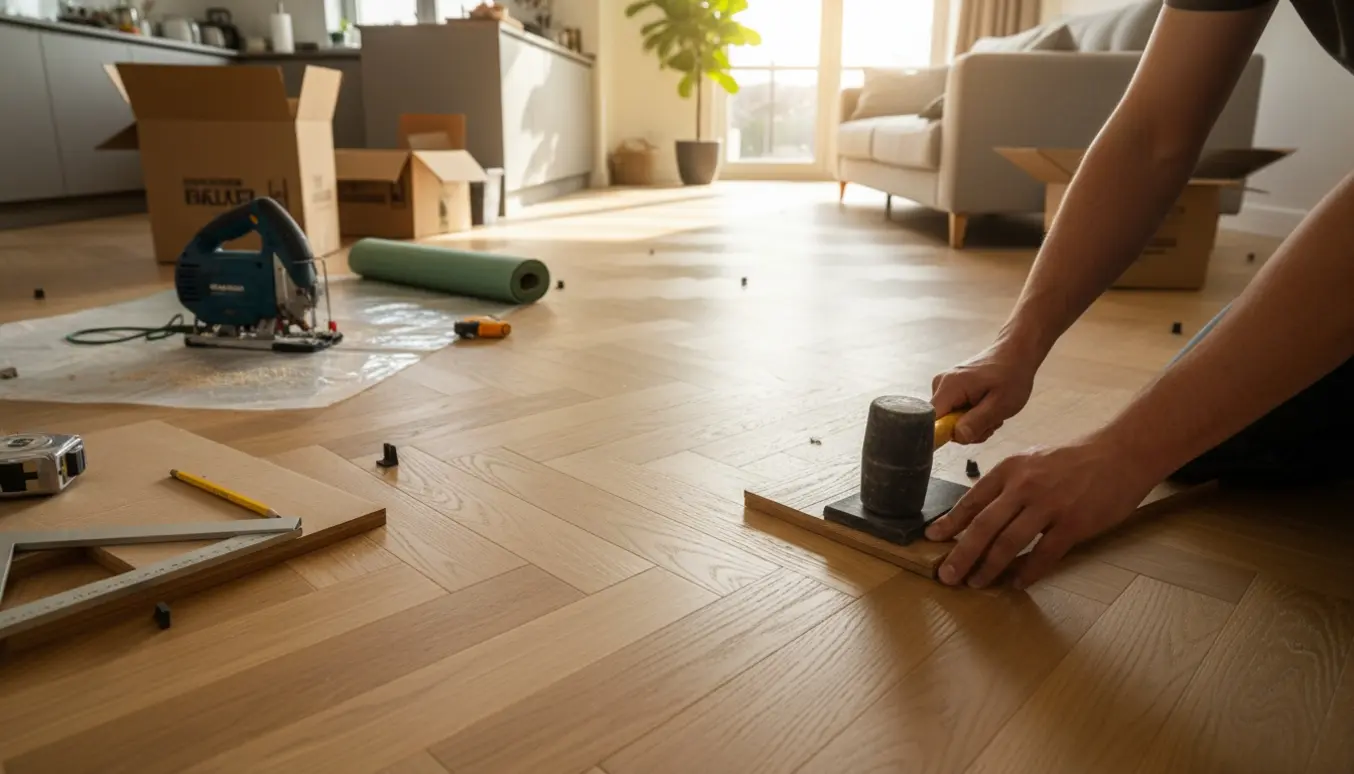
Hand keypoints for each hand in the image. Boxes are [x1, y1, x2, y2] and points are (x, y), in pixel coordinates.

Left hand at [924, 435, 1159, 589]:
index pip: (971, 500)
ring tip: (976, 583)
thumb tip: (981, 513)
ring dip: (989, 568)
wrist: (1120, 454)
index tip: (932, 539)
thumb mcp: (1032, 461)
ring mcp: (1048, 505)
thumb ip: (1008, 484)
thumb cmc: (1074, 460)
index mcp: (1009, 469)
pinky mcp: (1073, 523)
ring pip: (1008, 543)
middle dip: (961, 554)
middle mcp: (1024, 486)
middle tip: (947, 575)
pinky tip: (1016, 583)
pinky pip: (1044, 555)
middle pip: (983, 526)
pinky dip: (1027, 572)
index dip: (950, 523)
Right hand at [931, 339, 1039, 443]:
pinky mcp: (950, 388)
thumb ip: (977, 422)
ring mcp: (944, 386)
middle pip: (942, 422)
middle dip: (966, 429)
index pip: (931, 420)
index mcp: (950, 387)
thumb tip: (957, 437)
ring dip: (972, 424)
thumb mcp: (1000, 404)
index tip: (969, 433)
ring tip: (992, 413)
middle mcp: (940, 385)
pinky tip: (986, 408)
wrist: (1015, 354)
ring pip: (950, 420)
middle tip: (990, 421)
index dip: (946, 434)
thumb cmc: (1011, 376)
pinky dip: (971, 416)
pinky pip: (954, 412)